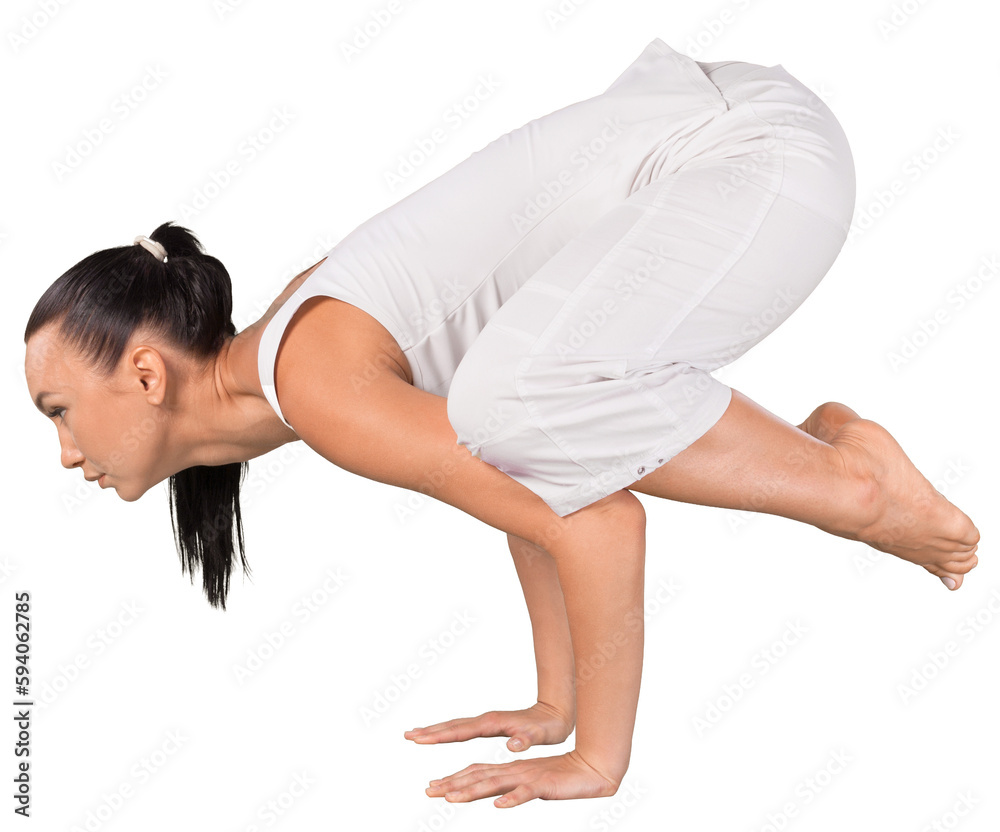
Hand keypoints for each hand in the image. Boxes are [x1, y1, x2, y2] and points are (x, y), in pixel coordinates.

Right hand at [404, 700, 573, 752]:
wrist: (557, 713)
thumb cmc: (549, 727)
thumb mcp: (541, 735)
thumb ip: (526, 739)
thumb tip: (514, 745)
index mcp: (493, 723)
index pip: (461, 731)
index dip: (441, 736)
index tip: (421, 738)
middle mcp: (486, 720)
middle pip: (452, 725)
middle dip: (430, 731)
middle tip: (408, 735)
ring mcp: (487, 721)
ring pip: (455, 725)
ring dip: (435, 730)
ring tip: (417, 734)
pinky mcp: (490, 725)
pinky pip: (463, 729)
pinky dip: (448, 731)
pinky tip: (442, 734)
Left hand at [423, 749, 618, 806]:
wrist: (590, 767)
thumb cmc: (559, 778)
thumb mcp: (529, 782)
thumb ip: (510, 785)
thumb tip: (491, 795)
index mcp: (510, 769)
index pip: (476, 772)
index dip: (454, 778)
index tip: (432, 785)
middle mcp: (514, 770)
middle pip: (478, 776)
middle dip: (452, 783)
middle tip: (429, 790)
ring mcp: (528, 777)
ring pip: (495, 783)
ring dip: (472, 791)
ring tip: (452, 798)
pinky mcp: (544, 784)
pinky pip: (526, 792)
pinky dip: (512, 798)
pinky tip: (500, 805)